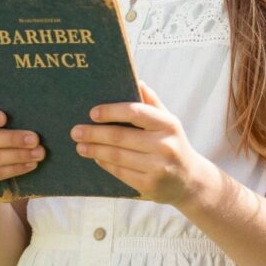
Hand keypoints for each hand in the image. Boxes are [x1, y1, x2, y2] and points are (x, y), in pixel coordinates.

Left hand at [71, 81, 209, 205]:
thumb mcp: (169, 122)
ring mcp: (158, 167)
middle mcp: (165, 145)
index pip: (136, 113)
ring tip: (80, 146)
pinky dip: (105, 164)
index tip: (92, 113)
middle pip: (121, 137)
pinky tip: (96, 158)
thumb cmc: (172, 144)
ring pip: (117, 156)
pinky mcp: (149, 185)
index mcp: (168, 124)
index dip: (112, 112)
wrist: (190, 180)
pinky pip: (120, 172)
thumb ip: (152, 102)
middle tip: (76, 131)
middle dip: (95, 133)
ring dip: (94, 150)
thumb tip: (137, 81)